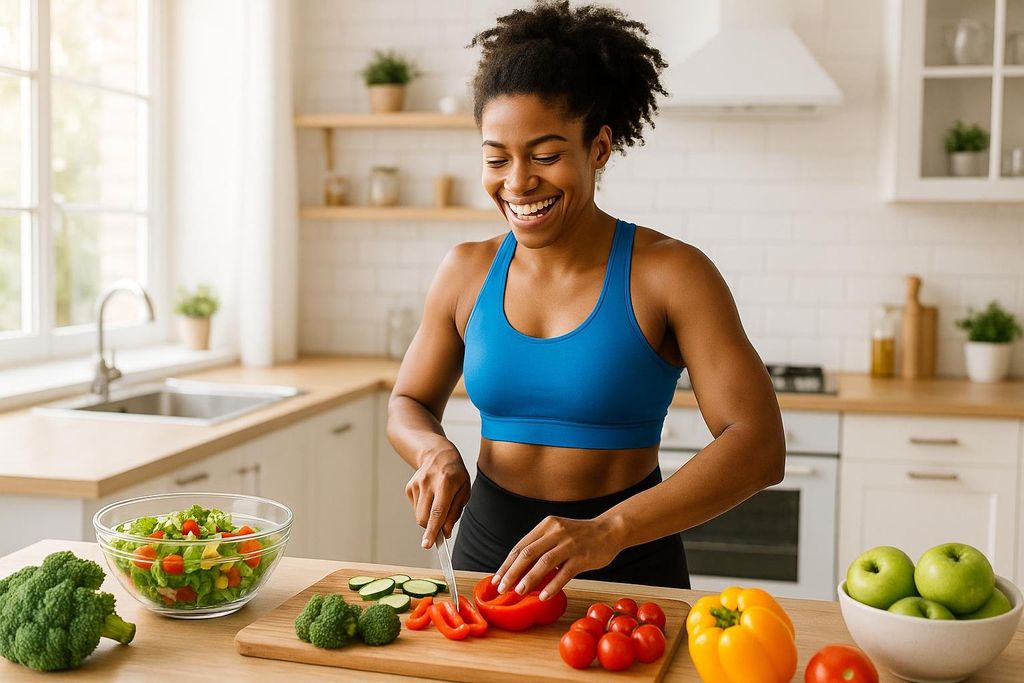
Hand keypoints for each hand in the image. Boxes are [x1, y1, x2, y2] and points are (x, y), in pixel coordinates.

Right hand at [405, 447, 469, 548]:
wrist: (438, 455)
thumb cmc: (455, 475)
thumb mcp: (464, 491)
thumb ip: (455, 513)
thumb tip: (445, 532)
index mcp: (445, 482)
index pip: (437, 511)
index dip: (432, 530)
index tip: (427, 545)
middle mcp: (428, 482)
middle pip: (424, 517)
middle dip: (432, 527)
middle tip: (442, 524)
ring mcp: (416, 484)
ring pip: (419, 515)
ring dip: (429, 517)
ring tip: (438, 502)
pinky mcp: (409, 487)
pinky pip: (415, 508)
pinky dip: (424, 509)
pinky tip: (430, 496)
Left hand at [492, 515, 621, 600]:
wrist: (610, 530)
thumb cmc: (580, 535)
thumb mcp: (558, 533)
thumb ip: (541, 547)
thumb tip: (520, 571)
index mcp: (546, 525)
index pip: (520, 546)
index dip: (507, 564)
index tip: (497, 579)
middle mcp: (556, 532)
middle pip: (528, 554)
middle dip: (512, 572)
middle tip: (502, 588)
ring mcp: (570, 544)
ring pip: (544, 562)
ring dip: (529, 579)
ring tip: (519, 592)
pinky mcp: (583, 556)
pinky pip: (565, 573)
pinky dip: (552, 585)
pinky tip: (543, 596)